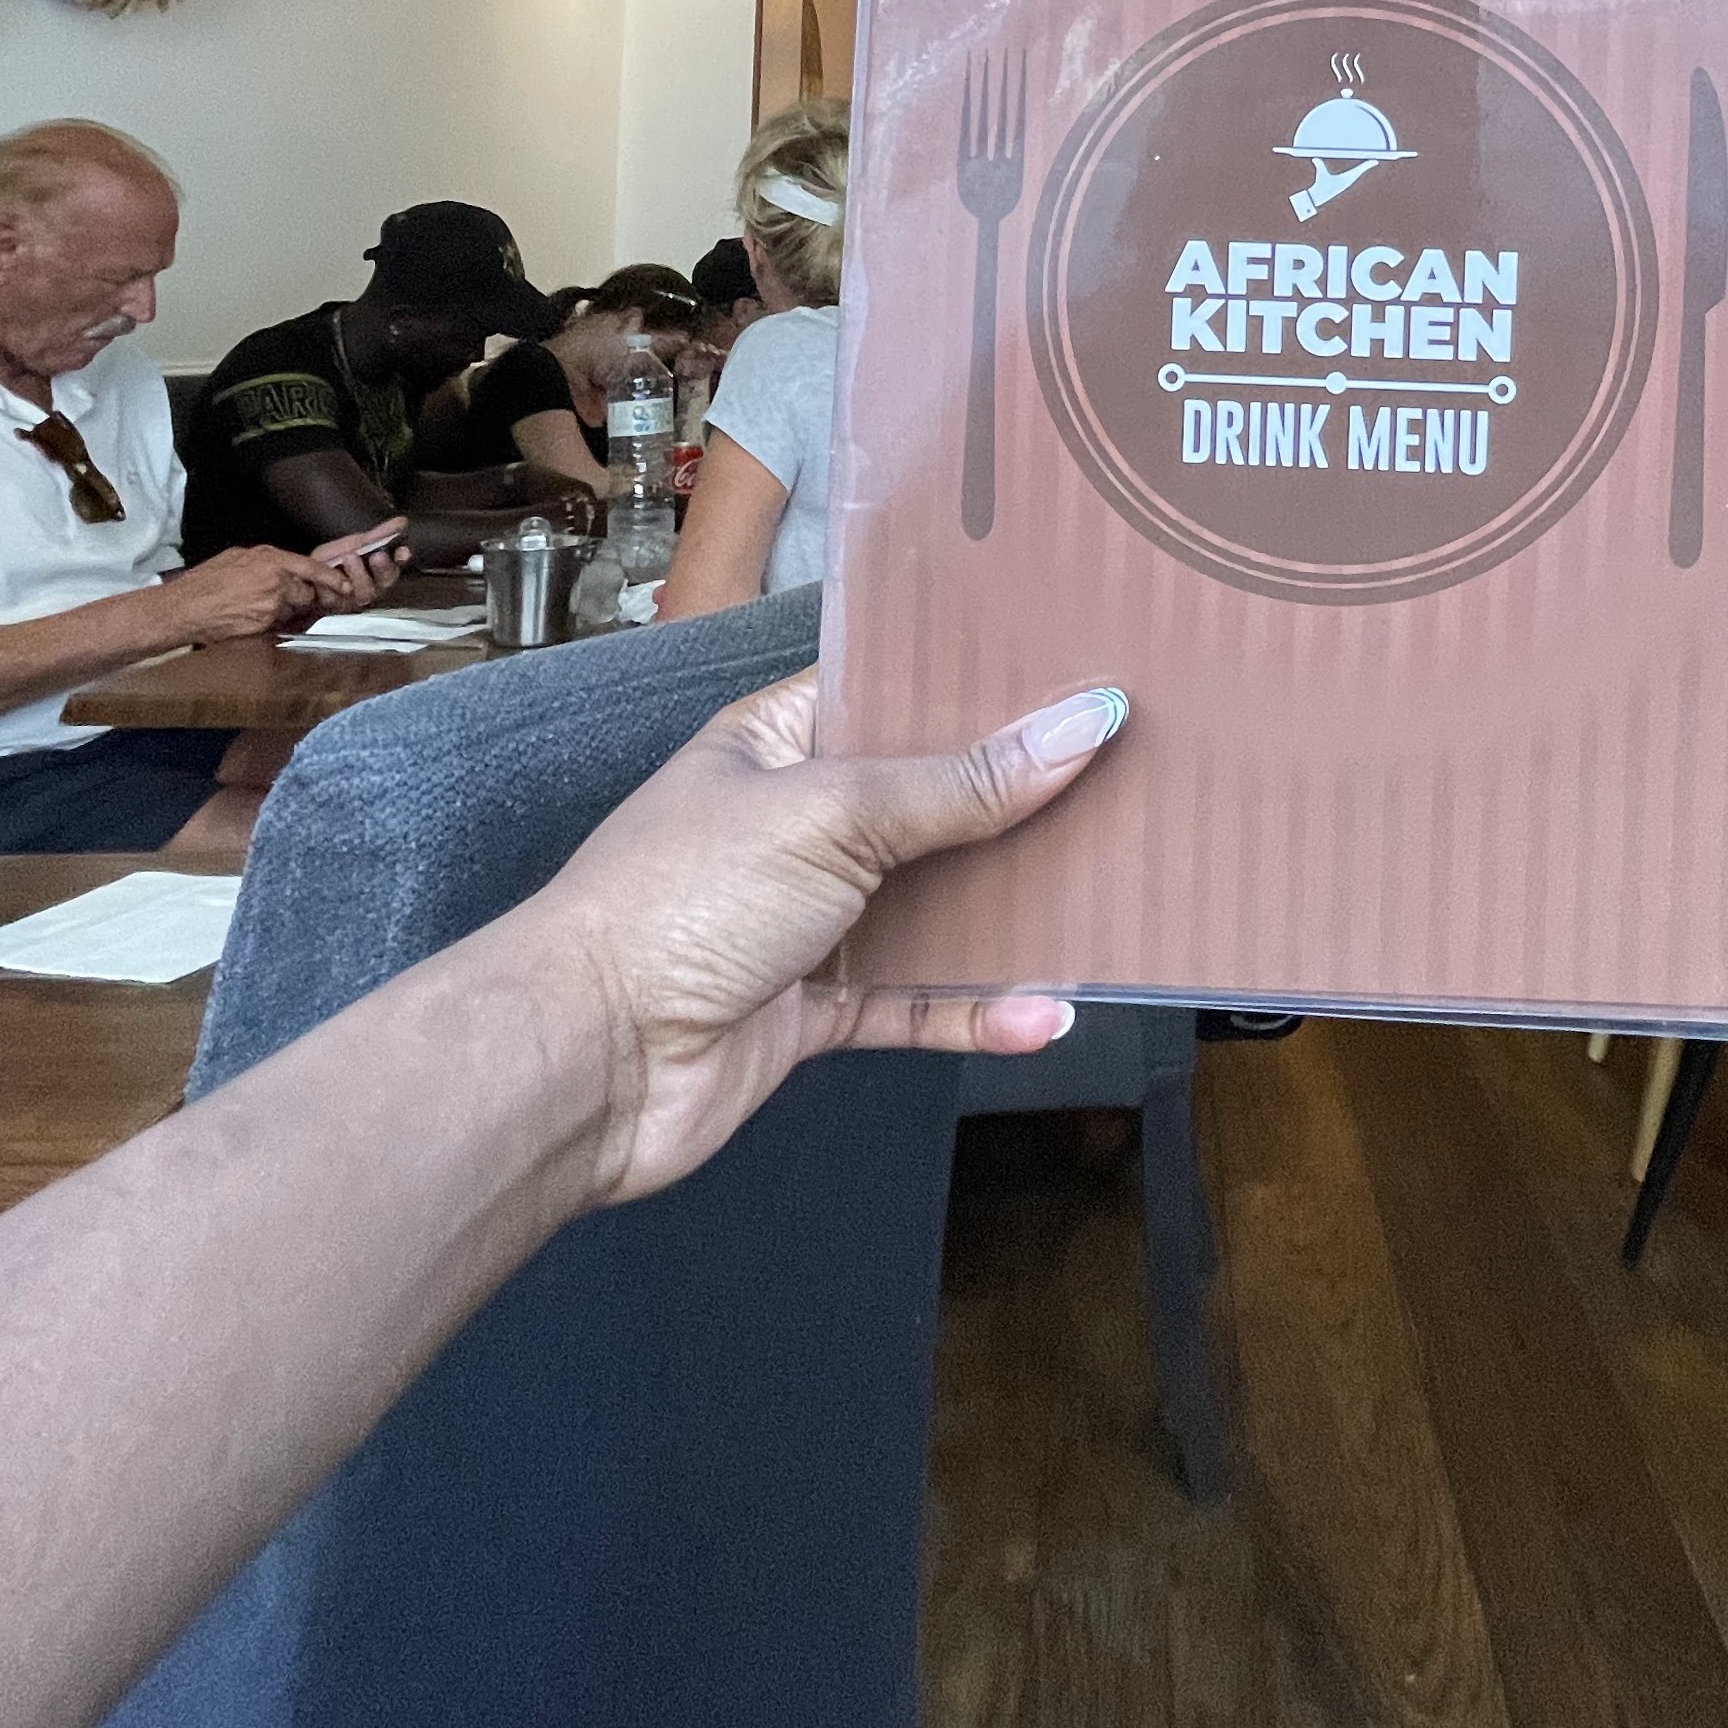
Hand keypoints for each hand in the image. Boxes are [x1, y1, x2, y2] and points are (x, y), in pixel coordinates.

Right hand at [165, 544, 341, 643]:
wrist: (184, 608)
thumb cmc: (205, 581)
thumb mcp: (236, 557)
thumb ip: (264, 560)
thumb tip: (280, 566)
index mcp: (269, 559)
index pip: (311, 568)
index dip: (330, 578)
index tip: (345, 585)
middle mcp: (276, 580)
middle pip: (305, 593)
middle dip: (297, 599)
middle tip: (276, 600)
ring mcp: (271, 605)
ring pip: (291, 612)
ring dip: (281, 613)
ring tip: (253, 610)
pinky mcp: (264, 626)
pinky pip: (276, 626)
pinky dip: (268, 625)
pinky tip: (248, 620)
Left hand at [307, 524, 408, 608]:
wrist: (305, 578)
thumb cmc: (334, 562)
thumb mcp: (354, 543)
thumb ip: (378, 535)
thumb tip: (401, 521)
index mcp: (379, 574)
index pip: (396, 567)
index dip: (401, 560)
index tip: (403, 550)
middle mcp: (371, 589)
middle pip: (384, 582)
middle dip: (382, 568)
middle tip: (377, 555)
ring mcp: (353, 599)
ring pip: (362, 592)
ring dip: (358, 574)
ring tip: (350, 556)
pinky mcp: (334, 606)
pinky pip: (336, 595)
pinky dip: (332, 582)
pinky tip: (327, 572)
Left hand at [518, 667, 1120, 1203]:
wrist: (587, 1061)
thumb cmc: (678, 901)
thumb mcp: (830, 815)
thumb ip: (958, 784)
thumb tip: (1085, 724)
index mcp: (779, 740)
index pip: (896, 690)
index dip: (983, 681)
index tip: (1088, 667)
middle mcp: (797, 821)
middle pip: (932, 801)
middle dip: (1023, 799)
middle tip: (1140, 778)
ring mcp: (807, 919)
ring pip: (936, 906)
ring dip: (1015, 913)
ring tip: (1120, 898)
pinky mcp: (815, 1010)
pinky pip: (916, 1003)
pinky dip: (978, 1010)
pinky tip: (1047, 1013)